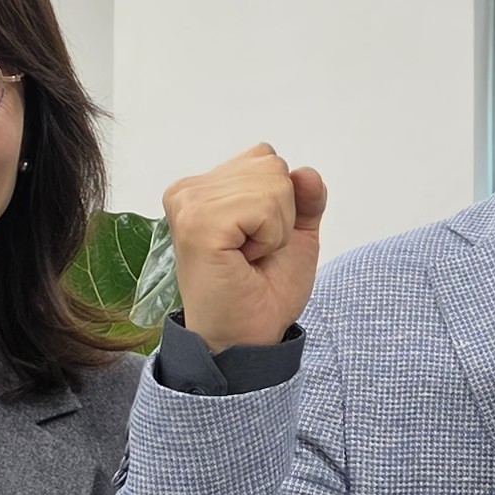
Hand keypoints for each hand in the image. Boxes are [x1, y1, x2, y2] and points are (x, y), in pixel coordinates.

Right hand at [166, 144, 328, 350]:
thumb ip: (305, 197)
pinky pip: (264, 206)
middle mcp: (189, 190)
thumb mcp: (297, 234)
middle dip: (281, 213)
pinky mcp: (198, 223)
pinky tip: (245, 259)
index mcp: (204, 187)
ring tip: (248, 257)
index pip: (265, 157)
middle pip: (272, 165)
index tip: (256, 239)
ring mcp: (189, 204)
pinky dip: (270, 237)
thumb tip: (306, 172)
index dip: (281, 201)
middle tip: (253, 251)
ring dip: (276, 229)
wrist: (249, 337)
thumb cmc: (264, 290)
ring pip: (272, 183)